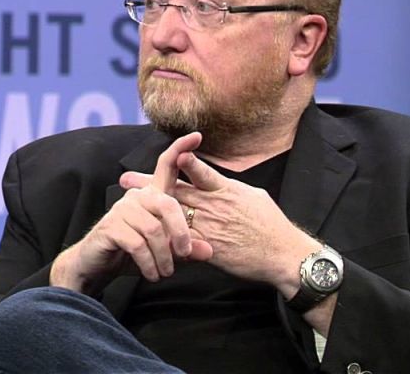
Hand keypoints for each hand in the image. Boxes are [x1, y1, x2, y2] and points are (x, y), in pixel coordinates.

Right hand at [51, 133, 212, 294]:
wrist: (95, 267)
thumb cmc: (131, 255)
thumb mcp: (164, 252)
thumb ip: (186, 248)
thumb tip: (209, 250)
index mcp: (151, 196)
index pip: (166, 166)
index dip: (180, 149)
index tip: (197, 135)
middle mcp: (137, 197)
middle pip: (168, 205)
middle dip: (181, 233)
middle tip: (185, 255)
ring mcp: (122, 210)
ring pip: (155, 230)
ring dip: (164, 257)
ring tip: (165, 273)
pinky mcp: (111, 227)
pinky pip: (139, 244)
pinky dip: (149, 263)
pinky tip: (152, 274)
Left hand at [120, 148, 318, 293]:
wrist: (282, 255)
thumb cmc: (272, 225)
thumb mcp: (255, 196)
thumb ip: (232, 188)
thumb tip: (220, 182)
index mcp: (227, 190)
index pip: (202, 172)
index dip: (186, 162)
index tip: (172, 154)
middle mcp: (215, 206)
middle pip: (177, 192)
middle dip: (150, 184)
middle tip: (127, 179)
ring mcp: (210, 228)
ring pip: (173, 216)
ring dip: (149, 209)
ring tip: (128, 204)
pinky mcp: (208, 249)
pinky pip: (182, 242)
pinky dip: (163, 237)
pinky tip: (145, 234)